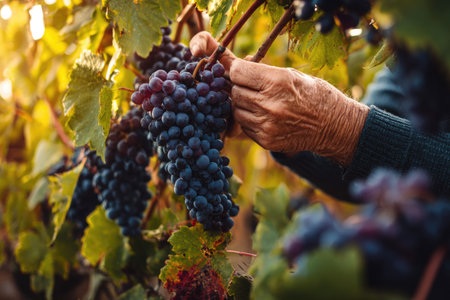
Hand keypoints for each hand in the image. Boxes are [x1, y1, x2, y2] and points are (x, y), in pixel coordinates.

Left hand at [190, 32, 369, 165]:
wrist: (333, 126)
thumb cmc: (313, 94)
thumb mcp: (291, 75)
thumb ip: (262, 71)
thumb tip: (233, 65)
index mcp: (278, 82)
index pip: (238, 72)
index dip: (237, 70)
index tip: (242, 71)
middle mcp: (270, 104)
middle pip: (235, 92)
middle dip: (240, 87)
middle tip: (253, 87)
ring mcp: (267, 125)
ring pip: (236, 110)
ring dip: (243, 105)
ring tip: (259, 102)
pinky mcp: (266, 140)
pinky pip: (244, 126)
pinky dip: (250, 120)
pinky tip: (264, 116)